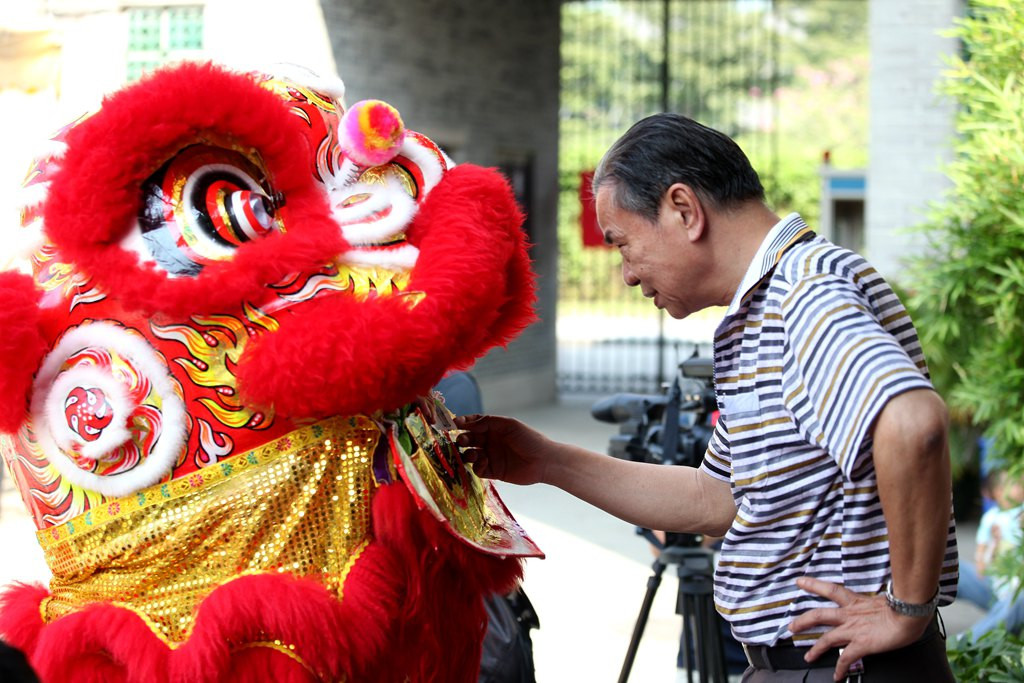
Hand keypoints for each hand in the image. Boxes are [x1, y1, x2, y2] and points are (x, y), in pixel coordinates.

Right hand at [454, 415, 554, 485]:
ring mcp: (491, 456)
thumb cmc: (529, 439)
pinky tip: (483, 462)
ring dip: (467, 453)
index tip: (454, 423)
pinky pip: (478, 469)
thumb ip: (487, 422)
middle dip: (462, 439)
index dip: (463, 422)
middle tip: (460, 441)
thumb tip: (465, 422)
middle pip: (469, 439)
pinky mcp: (494, 471)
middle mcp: (490, 441)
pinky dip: (476, 466)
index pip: (474, 423)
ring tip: (471, 454)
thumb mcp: (508, 425)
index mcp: (494, 428)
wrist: (544, 461)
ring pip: (470, 455)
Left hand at [789, 577, 930, 680]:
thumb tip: (878, 605)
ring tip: (808, 657)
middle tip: (792, 626)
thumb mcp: (882, 599)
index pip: (829, 589)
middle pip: (819, 615)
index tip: (800, 581)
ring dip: (815, 649)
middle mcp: (850, 615)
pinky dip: (840, 669)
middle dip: (803, 621)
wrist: (909, 613)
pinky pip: (846, 659)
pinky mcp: (861, 644)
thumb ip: (873, 603)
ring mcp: (853, 630)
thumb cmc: (902, 605)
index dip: (813, 585)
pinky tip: (837, 676)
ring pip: (827, 638)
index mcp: (855, 602)